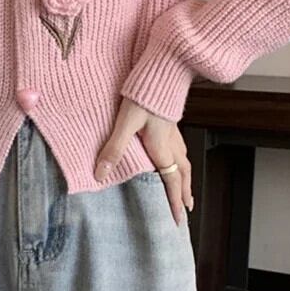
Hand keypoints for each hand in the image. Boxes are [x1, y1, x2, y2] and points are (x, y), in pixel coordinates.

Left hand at [94, 96, 192, 224]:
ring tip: (186, 188)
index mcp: (161, 147)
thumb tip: (101, 174)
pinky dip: (182, 159)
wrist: (161, 71)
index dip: (174, 200)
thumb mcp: (125, 123)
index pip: (171, 180)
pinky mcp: (171, 121)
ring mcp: (173, 131)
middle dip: (185, 192)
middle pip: (183, 173)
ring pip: (184, 160)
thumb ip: (114, 148)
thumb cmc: (143, 96)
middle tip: (188, 209)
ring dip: (186, 177)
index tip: (179, 219)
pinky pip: (180, 148)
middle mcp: (171, 142)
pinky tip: (176, 156)